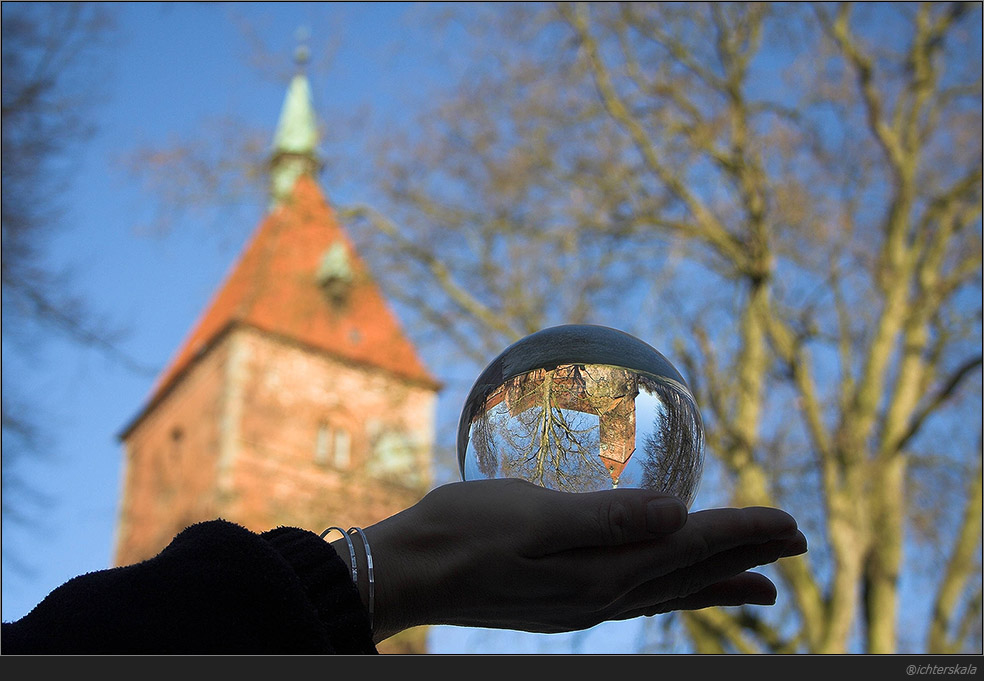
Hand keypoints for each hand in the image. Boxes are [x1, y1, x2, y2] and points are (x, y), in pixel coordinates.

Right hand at [338, 478, 806, 642]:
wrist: (408, 573)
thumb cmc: (461, 533)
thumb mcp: (531, 516)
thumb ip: (605, 518)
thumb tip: (676, 511)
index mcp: (600, 574)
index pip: (687, 548)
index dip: (742, 534)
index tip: (790, 523)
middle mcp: (600, 596)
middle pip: (688, 574)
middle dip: (745, 557)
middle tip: (795, 545)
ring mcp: (581, 603)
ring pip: (667, 591)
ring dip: (716, 581)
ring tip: (758, 585)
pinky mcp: (562, 600)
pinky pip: (638, 594)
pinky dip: (671, 587)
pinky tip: (667, 581)